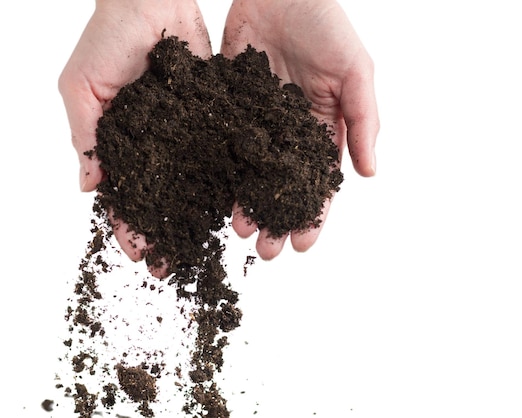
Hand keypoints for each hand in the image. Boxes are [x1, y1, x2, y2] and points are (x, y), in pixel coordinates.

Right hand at [59, 0, 211, 276]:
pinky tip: (231, 209)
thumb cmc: (107, 37)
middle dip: (162, 233)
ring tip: (205, 250)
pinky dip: (222, 180)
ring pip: (187, 184)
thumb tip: (88, 188)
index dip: (126, 224)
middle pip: (156, 198)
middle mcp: (150, 145)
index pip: (120, 193)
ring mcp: (180, 134)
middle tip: (170, 269)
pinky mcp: (209, 117)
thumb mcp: (80, 86)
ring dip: (193, 217)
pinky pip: (216, 154)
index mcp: (115, 142)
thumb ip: (86, 136)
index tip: (138, 253)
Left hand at [221, 0, 378, 259]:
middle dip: (277, 219)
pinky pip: (225, 145)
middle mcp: (290, 131)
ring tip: (240, 232)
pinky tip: (214, 195)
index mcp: (324, 127)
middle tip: (267, 252)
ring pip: (252, 172)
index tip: (302, 243)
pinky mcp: (230, 106)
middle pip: (283, 185)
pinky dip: (221, 171)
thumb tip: (370, 173)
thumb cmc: (326, 23)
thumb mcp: (356, 70)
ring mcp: (258, 121)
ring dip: (247, 204)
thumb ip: (364, 120)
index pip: (319, 181)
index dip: (313, 214)